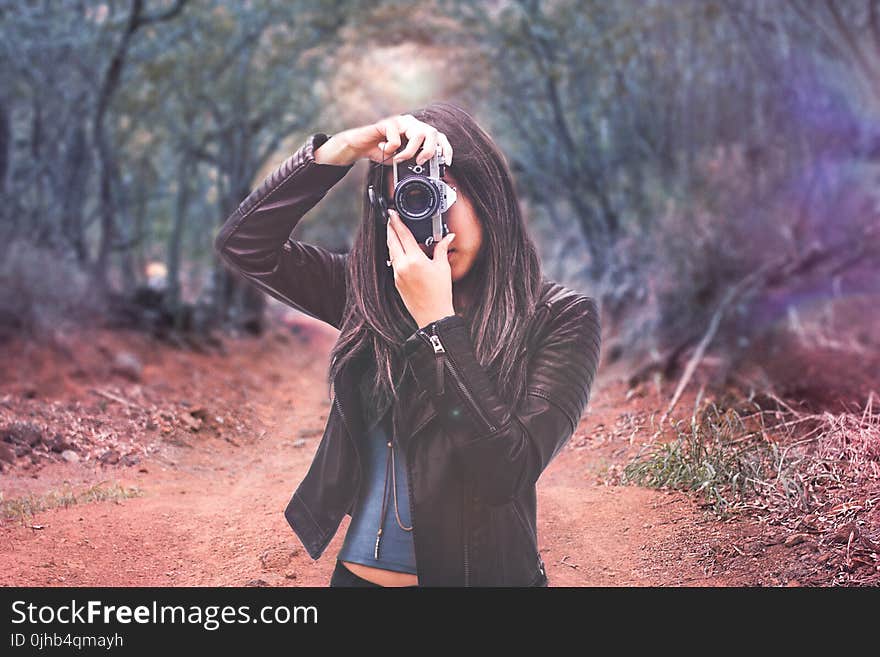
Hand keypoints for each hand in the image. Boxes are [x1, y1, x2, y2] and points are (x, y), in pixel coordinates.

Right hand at [318, 114, 453, 166]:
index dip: (445, 149)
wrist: (361, 146)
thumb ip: (414, 161)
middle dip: (429, 150)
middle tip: (420, 162)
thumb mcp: (402, 160)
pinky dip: (390, 149)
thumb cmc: (382, 152)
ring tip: (398, 159)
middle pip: (432, 132)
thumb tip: (427, 169)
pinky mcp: (388, 122)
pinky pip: (396, 138)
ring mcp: (401, 121)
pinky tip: (383, 147)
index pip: (438, 137)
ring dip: (410, 152)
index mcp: (418, 131)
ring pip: (417, 134)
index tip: (445, 163)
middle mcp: (412, 124)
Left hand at [386, 208, 456, 328]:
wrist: (432, 315)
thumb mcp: (443, 268)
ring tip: (393, 232)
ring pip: (390, 252)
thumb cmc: (440, 293)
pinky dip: (394, 254)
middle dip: (390, 229)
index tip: (392, 213)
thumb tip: (448, 237)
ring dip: (391, 241)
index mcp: (415, 260)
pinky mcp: (396, 282)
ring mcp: (397, 274)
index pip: (403, 235)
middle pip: (392, 241)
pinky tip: (398, 251)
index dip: (396, 222)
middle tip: (389, 219)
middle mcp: (403, 266)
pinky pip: (393, 263)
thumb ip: (442, 249)